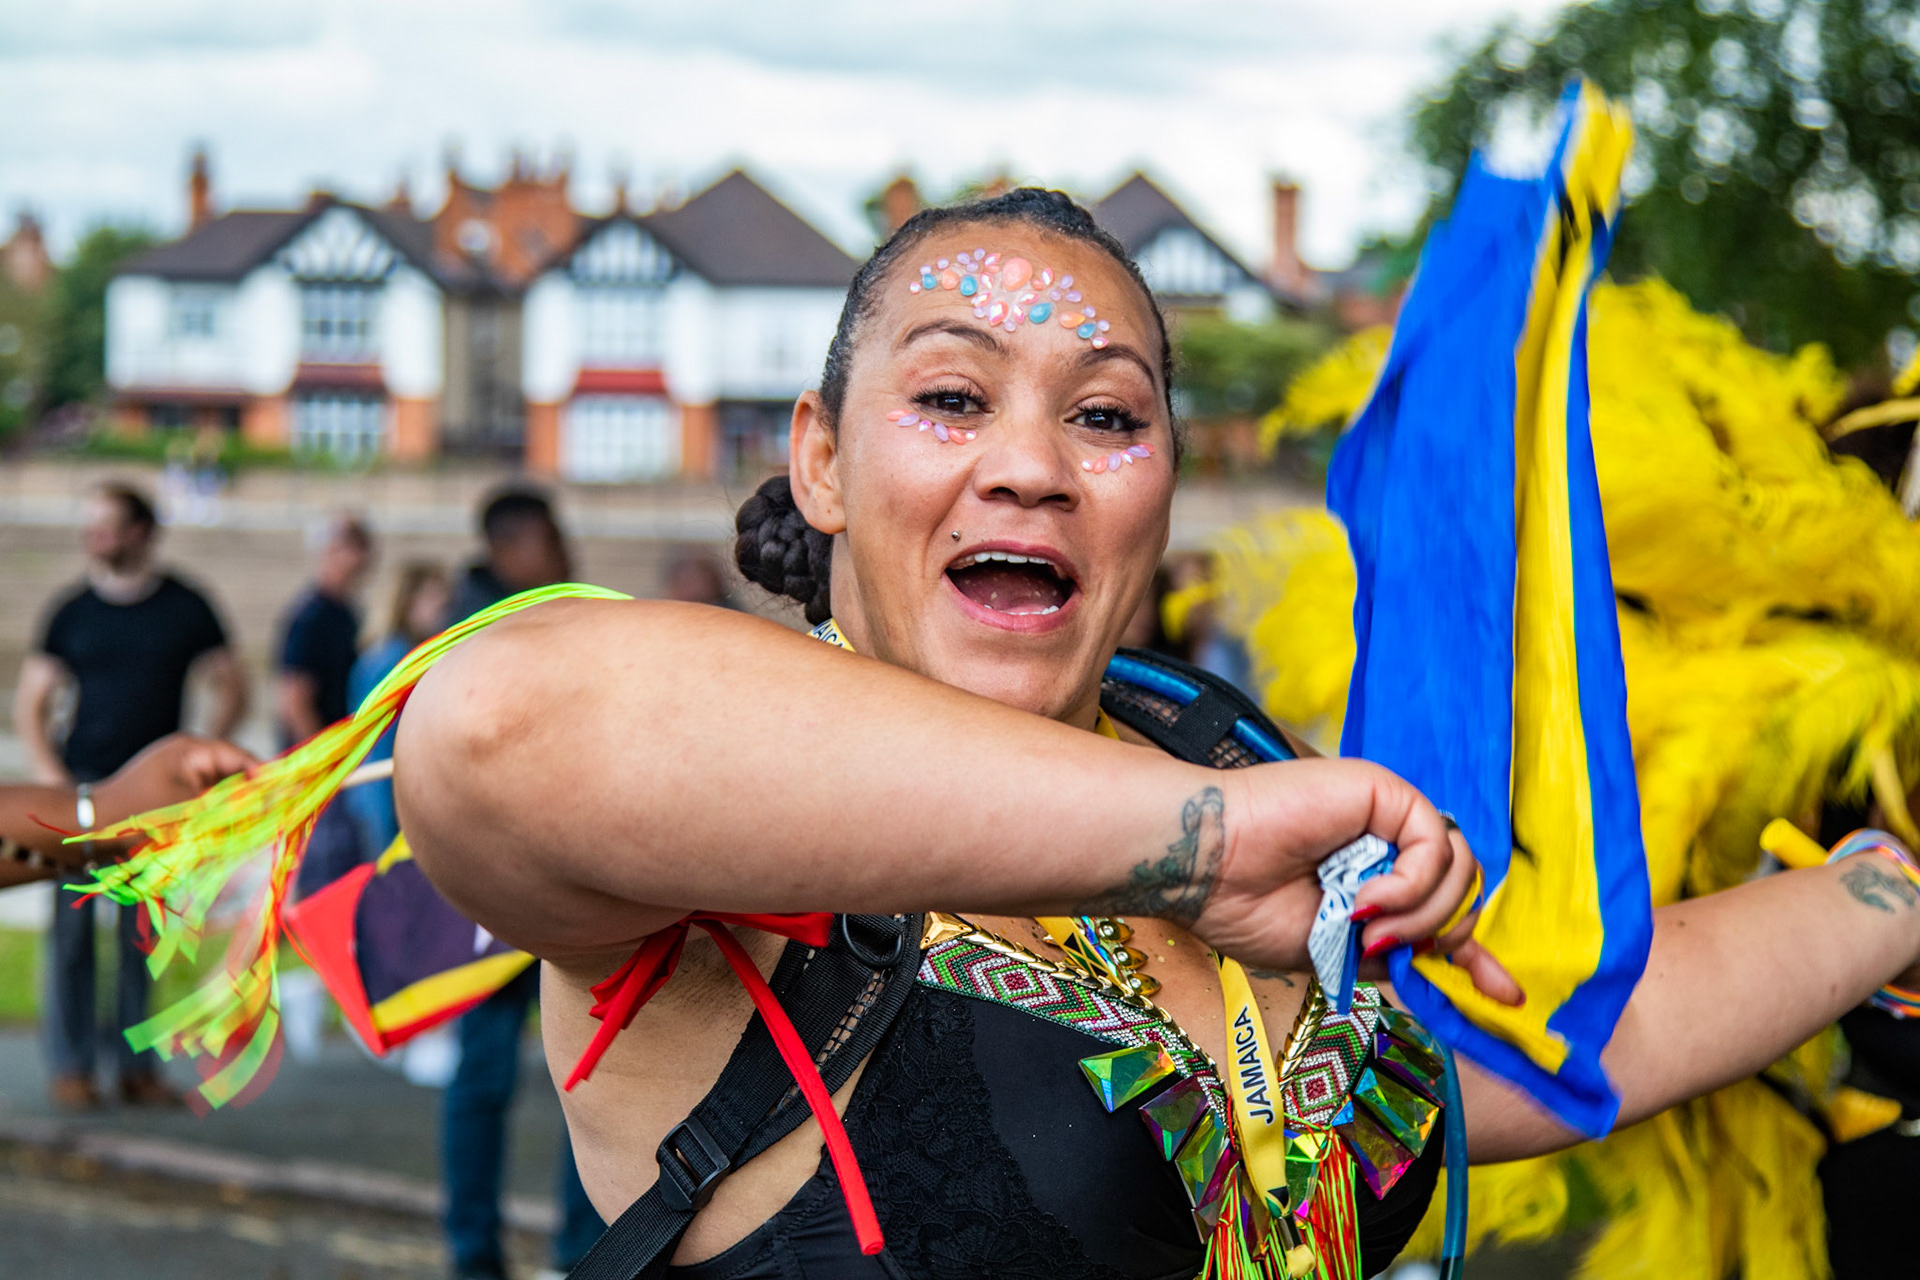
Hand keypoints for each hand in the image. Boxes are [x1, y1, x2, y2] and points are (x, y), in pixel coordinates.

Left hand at [93, 734, 256, 829]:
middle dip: (252, 795)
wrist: (89, 828)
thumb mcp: (188, 810)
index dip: (265, 777)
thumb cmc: (136, 813)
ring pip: (223, 788)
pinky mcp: (176, 791)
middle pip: (235, 772)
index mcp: (191, 748)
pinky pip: (208, 799)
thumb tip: (270, 805)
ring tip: (252, 827)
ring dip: (235, 807)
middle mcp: (189, 755)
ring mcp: (182, 773)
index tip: (286, 795)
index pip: (241, 758)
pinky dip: (219, 814)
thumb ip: (230, 806)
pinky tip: (228, 830)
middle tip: (272, 816)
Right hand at [1194, 759, 1521, 1004]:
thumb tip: (1454, 959)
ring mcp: (1388, 816)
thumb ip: (1396, 948)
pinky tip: (1366, 899)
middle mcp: (1386, 844)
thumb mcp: (1338, 950)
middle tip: (1383, 946)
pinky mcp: (1385, 792)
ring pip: (1459, 870)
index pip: (1445, 912)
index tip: (1505, 996)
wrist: (1203, 869)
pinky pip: (1435, 845)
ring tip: (1366, 925)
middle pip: (1461, 891)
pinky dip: (1411, 884)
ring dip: (1420, 913)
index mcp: (1374, 881)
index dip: (1476, 954)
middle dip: (1440, 933)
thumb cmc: (1246, 906)